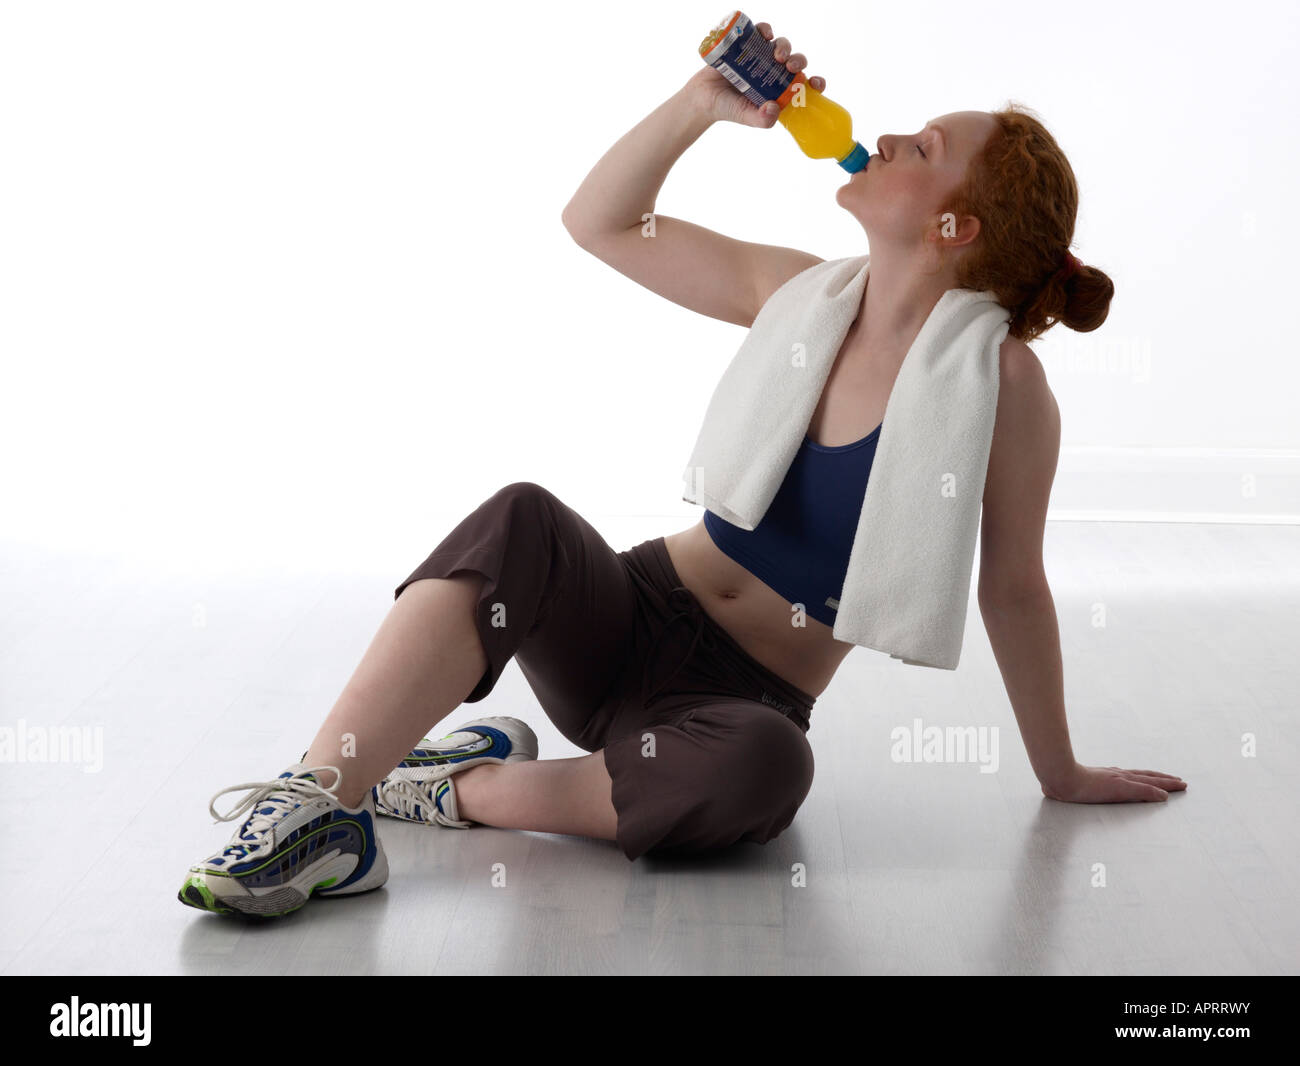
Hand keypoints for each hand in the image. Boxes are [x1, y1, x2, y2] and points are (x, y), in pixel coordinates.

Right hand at [682, 22, 824, 127]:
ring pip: (781, 45)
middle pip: (795, 61)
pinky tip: (765, 34)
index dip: (815, 82)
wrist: (703, 96)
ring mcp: (761, 57)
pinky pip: (761, 31)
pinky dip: (765, 29)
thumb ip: (761, 120)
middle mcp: (773, 72)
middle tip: (789, 66)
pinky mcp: (747, 44)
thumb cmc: (728, 109)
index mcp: (779, 90)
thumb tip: (774, 109)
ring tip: (776, 54)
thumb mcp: (746, 117)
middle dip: (798, 60)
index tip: (816, 83)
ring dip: (784, 46)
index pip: (804, 84)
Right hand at [1041, 763, 1186, 802]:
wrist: (1058, 778)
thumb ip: (1082, 784)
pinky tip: (1166, 796)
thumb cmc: (1062, 781)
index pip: (1135, 775)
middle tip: (1181, 782)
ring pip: (1148, 781)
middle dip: (1165, 780)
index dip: (1151, 777)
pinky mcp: (1119, 787)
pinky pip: (1142, 790)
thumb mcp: (1075, 783)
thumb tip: (1082, 790)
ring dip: (1166, 783)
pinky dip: (1154, 792)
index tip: (1164, 779)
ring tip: (1180, 785)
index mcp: (1110, 775)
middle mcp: (1117, 775)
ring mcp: (1119, 780)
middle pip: (1147, 776)